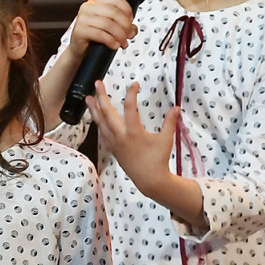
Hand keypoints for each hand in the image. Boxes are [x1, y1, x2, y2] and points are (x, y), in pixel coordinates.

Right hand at [67, 0, 137, 60]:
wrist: (79, 51)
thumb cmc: (93, 38)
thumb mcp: (110, 28)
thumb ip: (123, 25)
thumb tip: (133, 29)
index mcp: (96, 2)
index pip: (116, 0)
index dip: (127, 10)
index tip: (131, 21)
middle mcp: (88, 7)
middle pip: (113, 12)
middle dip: (125, 25)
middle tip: (129, 35)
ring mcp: (82, 18)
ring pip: (108, 24)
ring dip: (119, 35)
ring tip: (123, 43)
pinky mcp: (79, 31)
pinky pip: (100, 34)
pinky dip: (111, 41)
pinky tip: (115, 45)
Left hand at [86, 80, 179, 197]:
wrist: (149, 180)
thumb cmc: (158, 160)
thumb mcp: (166, 139)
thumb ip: (170, 122)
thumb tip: (176, 107)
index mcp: (134, 132)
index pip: (130, 107)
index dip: (131, 93)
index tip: (134, 84)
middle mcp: (121, 136)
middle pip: (107, 113)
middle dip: (102, 96)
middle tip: (97, 84)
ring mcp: (114, 143)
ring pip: (100, 123)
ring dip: (94, 109)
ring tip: (88, 98)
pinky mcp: (113, 149)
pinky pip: (102, 133)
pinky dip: (98, 123)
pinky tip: (96, 117)